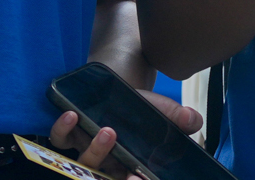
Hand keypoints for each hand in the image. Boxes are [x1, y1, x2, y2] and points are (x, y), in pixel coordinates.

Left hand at [51, 88, 203, 175]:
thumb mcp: (162, 110)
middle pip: (102, 179)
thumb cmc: (140, 105)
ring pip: (85, 162)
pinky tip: (73, 116)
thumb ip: (178, 117)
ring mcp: (86, 148)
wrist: (120, 84)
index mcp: (127, 164)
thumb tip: (195, 121)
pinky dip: (62, 130)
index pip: (128, 179)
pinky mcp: (69, 133)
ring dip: (96, 151)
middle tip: (131, 174)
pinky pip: (59, 139)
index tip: (141, 177)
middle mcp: (105, 162)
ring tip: (109, 131)